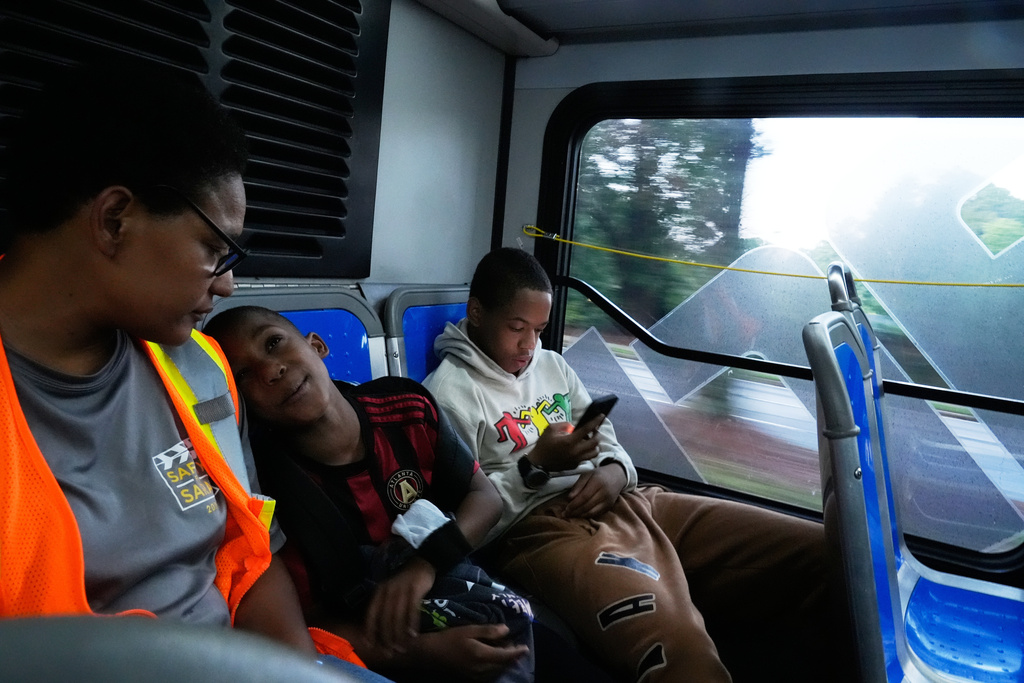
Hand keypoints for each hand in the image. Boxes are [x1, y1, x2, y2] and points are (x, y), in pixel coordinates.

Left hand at [364, 555, 435, 653]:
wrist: (422, 562)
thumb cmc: (404, 582)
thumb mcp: (390, 591)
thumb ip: (384, 606)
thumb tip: (378, 631)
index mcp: (379, 592)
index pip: (372, 614)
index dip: (370, 630)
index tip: (371, 645)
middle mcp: (388, 590)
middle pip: (385, 618)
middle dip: (386, 637)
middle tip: (390, 652)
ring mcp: (402, 589)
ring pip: (398, 616)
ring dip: (399, 634)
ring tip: (402, 647)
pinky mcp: (415, 588)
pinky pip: (412, 609)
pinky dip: (412, 623)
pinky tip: (413, 634)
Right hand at [413, 623, 528, 682]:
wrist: (431, 654)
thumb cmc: (450, 638)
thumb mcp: (469, 630)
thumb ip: (488, 631)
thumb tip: (506, 629)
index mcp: (483, 655)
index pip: (506, 656)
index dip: (517, 652)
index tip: (526, 647)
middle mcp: (482, 668)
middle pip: (503, 665)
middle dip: (512, 656)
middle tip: (515, 645)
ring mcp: (477, 675)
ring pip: (497, 670)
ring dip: (504, 662)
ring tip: (506, 650)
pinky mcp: (472, 677)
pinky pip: (490, 673)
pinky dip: (496, 666)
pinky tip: (494, 658)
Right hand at [528, 417, 602, 470]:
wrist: (538, 463)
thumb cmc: (543, 445)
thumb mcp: (550, 429)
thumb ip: (563, 425)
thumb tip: (573, 426)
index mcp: (570, 441)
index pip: (587, 429)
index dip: (595, 421)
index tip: (601, 416)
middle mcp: (576, 451)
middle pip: (595, 442)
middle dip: (597, 434)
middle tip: (593, 430)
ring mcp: (577, 459)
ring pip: (594, 452)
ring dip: (594, 445)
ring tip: (589, 441)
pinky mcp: (575, 465)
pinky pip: (586, 458)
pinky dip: (586, 452)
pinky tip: (580, 449)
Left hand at [562, 462, 626, 518]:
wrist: (617, 476)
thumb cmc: (598, 475)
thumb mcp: (587, 475)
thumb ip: (578, 486)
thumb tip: (569, 499)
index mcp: (597, 482)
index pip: (584, 497)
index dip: (574, 504)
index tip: (566, 508)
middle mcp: (604, 492)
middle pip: (587, 506)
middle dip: (575, 512)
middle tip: (565, 514)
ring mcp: (608, 501)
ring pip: (592, 512)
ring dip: (580, 515)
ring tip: (571, 516)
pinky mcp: (609, 506)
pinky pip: (597, 514)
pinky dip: (587, 516)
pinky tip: (580, 515)